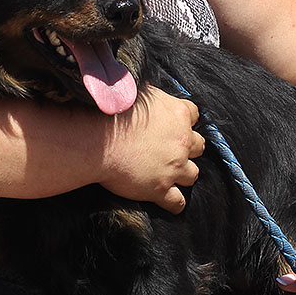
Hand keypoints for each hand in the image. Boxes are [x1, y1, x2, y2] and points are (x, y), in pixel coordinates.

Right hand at [98, 86, 203, 212]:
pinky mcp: (161, 189)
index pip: (194, 114)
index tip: (174, 124)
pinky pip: (178, 202)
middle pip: (198, 145)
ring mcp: (174, 167)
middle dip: (188, 148)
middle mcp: (182, 141)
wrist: (97, 140)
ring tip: (171, 174)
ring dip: (184, 174)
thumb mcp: (138, 91)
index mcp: (177, 114)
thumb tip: (150, 93)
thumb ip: (152, 96)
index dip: (184, 120)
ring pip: (192, 174)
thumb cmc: (112, 113)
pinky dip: (175, 203)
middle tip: (173, 150)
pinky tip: (169, 201)